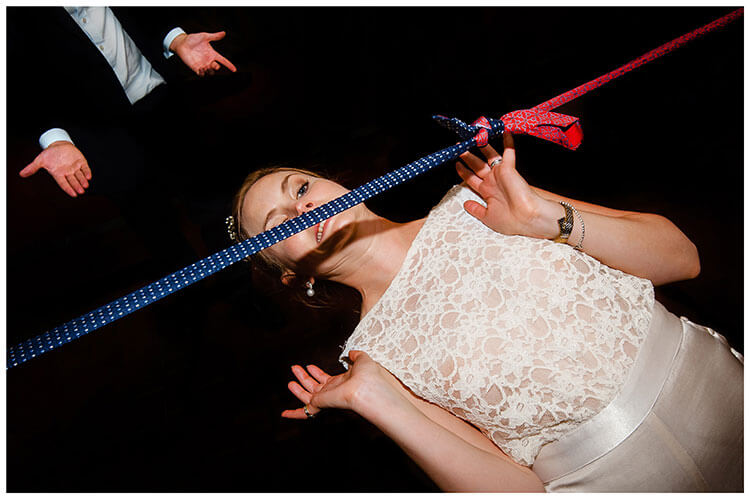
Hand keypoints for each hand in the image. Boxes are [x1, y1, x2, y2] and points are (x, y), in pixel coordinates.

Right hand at [19, 141, 90, 196]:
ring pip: (80, 176)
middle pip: (73, 181)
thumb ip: (32, 168)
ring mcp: (75, 167)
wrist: (58, 144)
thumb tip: (21, 174)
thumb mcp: (40, 160)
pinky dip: (87, 172)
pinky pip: (85, 168)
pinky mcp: (81, 161)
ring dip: (83, 181)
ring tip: (85, 185)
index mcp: (58, 174)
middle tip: (81, 192)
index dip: (68, 189)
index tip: (74, 195)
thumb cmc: (49, 154)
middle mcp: (68, 172)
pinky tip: (89, 176)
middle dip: (77, 186)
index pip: (63, 183)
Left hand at [170, 31, 236, 76]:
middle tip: (212, 64)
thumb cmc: (193, 39)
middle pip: (216, 68)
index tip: (234, 70)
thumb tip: (224, 33)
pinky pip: (201, 74)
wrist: (182, 43)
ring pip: (210, 72)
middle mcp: (208, 60)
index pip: (223, 60)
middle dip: (216, 67)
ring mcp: (202, 64)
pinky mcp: (196, 68)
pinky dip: (202, 73)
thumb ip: (214, 36)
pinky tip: (200, 68)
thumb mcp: (204, 36)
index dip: (229, 65)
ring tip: (205, 66)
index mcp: (212, 54)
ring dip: (209, 71)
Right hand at [281, 351, 395, 418]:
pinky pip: (305, 412)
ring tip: (290, 378)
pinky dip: (294, 414)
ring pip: (307, 395)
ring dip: (298, 386)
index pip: (325, 379)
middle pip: (314, 386)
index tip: (309, 366)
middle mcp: (333, 392)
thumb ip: (356, 356)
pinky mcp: (320, 404)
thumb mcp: (362, 361)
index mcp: (341, 383)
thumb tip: (352, 353)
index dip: (316, 373)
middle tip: (295, 367)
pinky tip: (284, 413)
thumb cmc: (368, 376)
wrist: (367, 387)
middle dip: (304, 377)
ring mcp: (326, 399)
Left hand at [455, 133, 560, 238]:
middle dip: (467, 155)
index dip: (463, 171)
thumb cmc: (510, 221)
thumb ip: (476, 209)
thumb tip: (465, 204)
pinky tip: (505, 132)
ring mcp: (501, 174)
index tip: (456, 164)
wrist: (526, 218)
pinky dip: (507, 143)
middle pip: (477, 165)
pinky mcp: (509, 169)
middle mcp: (493, 181)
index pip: (472, 179)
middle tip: (459, 145)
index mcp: (487, 192)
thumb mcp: (487, 217)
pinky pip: (508, 153)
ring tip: (475, 135)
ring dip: (483, 146)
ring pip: (490, 156)